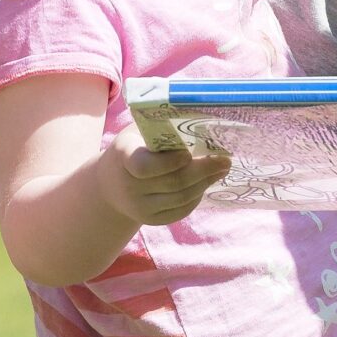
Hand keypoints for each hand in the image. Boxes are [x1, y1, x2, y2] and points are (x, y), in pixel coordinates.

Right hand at [101, 124, 231, 227]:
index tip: (189, 153)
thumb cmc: (133, 147)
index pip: (144, 166)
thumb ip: (162, 126)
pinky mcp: (151, 220)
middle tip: (225, 160)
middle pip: (173, 182)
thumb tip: (202, 117)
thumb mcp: (138, 131)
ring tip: (221, 169)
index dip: (169, 162)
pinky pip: (181, 210)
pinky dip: (197, 196)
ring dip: (205, 183)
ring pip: (182, 197)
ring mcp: (139, 207)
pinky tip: (205, 183)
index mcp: (124, 156)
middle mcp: (129, 186)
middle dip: (203, 171)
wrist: (111, 184)